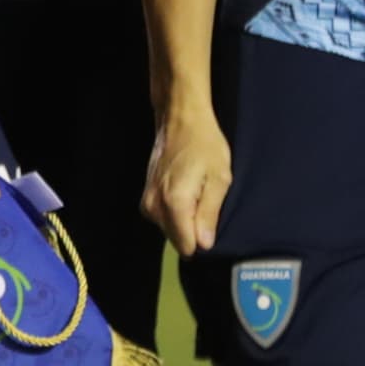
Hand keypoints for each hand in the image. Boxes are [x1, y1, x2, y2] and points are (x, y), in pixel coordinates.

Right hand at [144, 105, 234, 256]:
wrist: (179, 119)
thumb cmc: (205, 145)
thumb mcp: (219, 179)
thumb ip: (209, 214)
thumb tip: (204, 245)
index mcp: (174, 203)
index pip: (187, 246)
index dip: (202, 239)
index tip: (211, 219)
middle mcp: (154, 207)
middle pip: (177, 240)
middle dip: (192, 229)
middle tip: (204, 200)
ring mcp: (147, 202)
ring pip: (170, 230)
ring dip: (184, 219)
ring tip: (196, 193)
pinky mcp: (145, 197)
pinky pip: (163, 218)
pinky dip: (175, 211)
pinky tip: (185, 190)